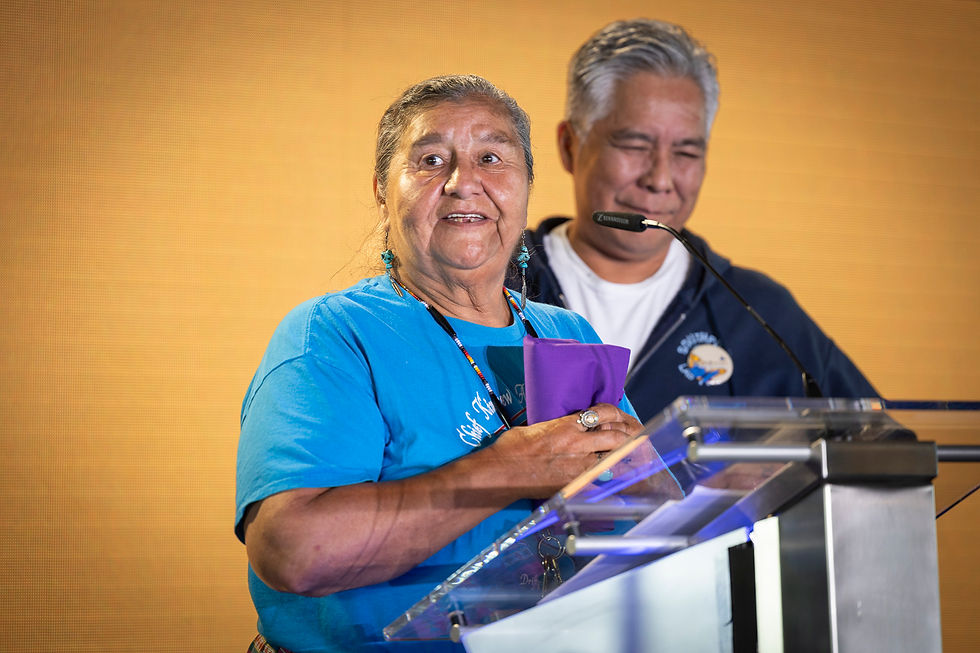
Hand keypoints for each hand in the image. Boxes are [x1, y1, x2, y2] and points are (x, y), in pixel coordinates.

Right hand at [483, 403, 642, 497]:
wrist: (503, 470)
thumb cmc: (513, 446)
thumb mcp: (538, 427)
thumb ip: (558, 426)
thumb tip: (568, 427)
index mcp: (568, 424)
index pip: (603, 413)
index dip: (616, 414)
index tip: (619, 418)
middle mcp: (578, 443)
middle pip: (617, 437)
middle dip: (630, 437)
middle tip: (638, 439)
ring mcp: (579, 465)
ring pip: (614, 457)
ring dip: (626, 457)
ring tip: (635, 457)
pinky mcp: (575, 483)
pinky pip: (603, 479)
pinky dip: (613, 478)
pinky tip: (622, 479)